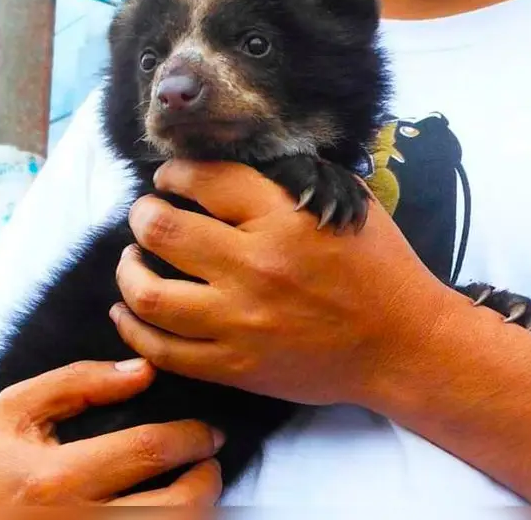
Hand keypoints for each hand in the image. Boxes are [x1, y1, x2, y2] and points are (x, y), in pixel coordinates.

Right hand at [0, 359, 224, 505]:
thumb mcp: (13, 414)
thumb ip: (77, 384)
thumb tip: (140, 370)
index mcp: (55, 479)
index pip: (148, 451)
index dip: (192, 438)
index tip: (208, 433)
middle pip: (175, 510)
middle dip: (207, 483)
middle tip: (210, 464)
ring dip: (198, 511)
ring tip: (196, 491)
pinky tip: (166, 510)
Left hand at [112, 160, 451, 405]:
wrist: (403, 345)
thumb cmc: (380, 268)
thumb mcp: (346, 204)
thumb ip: (292, 180)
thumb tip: (233, 164)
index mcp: (284, 218)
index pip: (202, 179)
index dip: (174, 173)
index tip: (171, 179)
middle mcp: (255, 267)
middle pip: (161, 230)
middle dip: (143, 214)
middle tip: (147, 214)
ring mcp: (241, 321)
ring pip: (149, 293)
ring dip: (128, 269)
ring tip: (133, 259)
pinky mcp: (236, 366)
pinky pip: (163, 350)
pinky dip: (133, 328)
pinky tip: (128, 311)